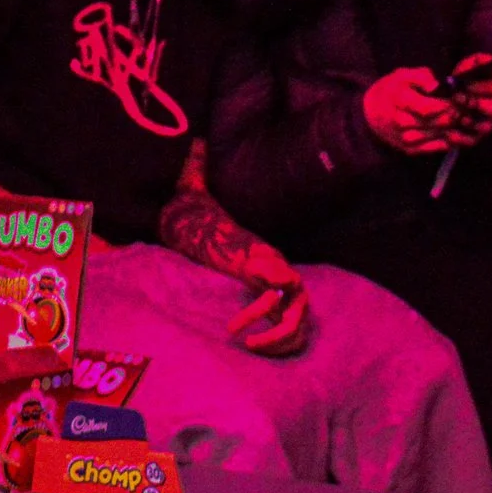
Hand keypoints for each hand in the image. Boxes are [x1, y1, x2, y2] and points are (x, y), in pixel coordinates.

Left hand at [156, 169, 313, 356]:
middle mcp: (280, 278)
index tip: (236, 319)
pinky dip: (278, 346)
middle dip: (277, 330)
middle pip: (299, 310)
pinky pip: (289, 334)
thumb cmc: (205, 226)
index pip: (283, 283)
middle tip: (241, 338)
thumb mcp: (199, 203)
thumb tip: (192, 144)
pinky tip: (251, 348)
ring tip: (248, 346)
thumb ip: (196, 175)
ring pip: (298, 327)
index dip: (264, 302)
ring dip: (279, 341)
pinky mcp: (275, 309)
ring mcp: (280, 295)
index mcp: (266, 258)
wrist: (212, 236)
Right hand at [364, 67, 460, 154]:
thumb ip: (421, 76)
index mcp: (399, 100)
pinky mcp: (410, 150)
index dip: (448, 104)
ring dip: (455, 128)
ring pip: (439, 136)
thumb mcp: (403, 75)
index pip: (429, 108)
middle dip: (455, 115)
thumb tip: (437, 85)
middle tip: (466, 108)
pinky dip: (449, 140)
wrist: (371, 114)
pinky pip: (435, 148)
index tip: (459, 98)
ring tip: (464, 118)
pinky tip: (456, 131)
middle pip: (437, 122)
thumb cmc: (392, 90)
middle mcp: (401, 122)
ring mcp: (405, 139)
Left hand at [434, 58, 491, 146]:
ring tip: (453, 113)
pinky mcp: (476, 138)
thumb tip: (489, 59)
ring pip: (485, 127)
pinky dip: (459, 138)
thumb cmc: (463, 79)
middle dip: (475, 103)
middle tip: (457, 98)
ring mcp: (489, 124)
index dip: (484, 87)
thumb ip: (478, 61)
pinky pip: (471, 142)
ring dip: (468, 120)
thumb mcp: (469, 66)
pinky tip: (448, 132)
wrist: (450, 96)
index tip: (467, 84)